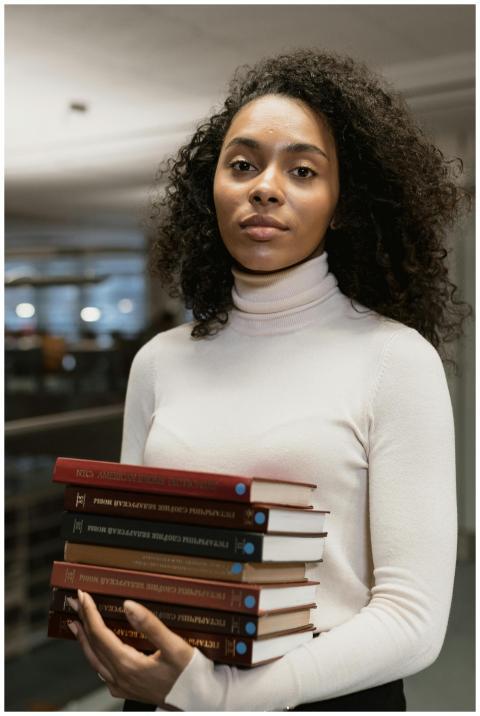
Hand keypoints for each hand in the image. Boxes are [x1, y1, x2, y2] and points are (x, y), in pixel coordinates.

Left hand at [67, 589, 194, 705]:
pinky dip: (94, 655)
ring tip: (77, 623)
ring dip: (84, 639)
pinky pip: (103, 671)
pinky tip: (96, 651)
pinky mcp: (128, 690)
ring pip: (94, 659)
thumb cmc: (189, 675)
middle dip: (83, 620)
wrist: (199, 701)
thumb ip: (150, 625)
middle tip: (76, 601)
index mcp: (128, 664)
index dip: (90, 612)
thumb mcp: (175, 646)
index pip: (100, 633)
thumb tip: (128, 605)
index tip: (84, 595)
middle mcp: (120, 677)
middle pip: (93, 644)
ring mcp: (122, 685)